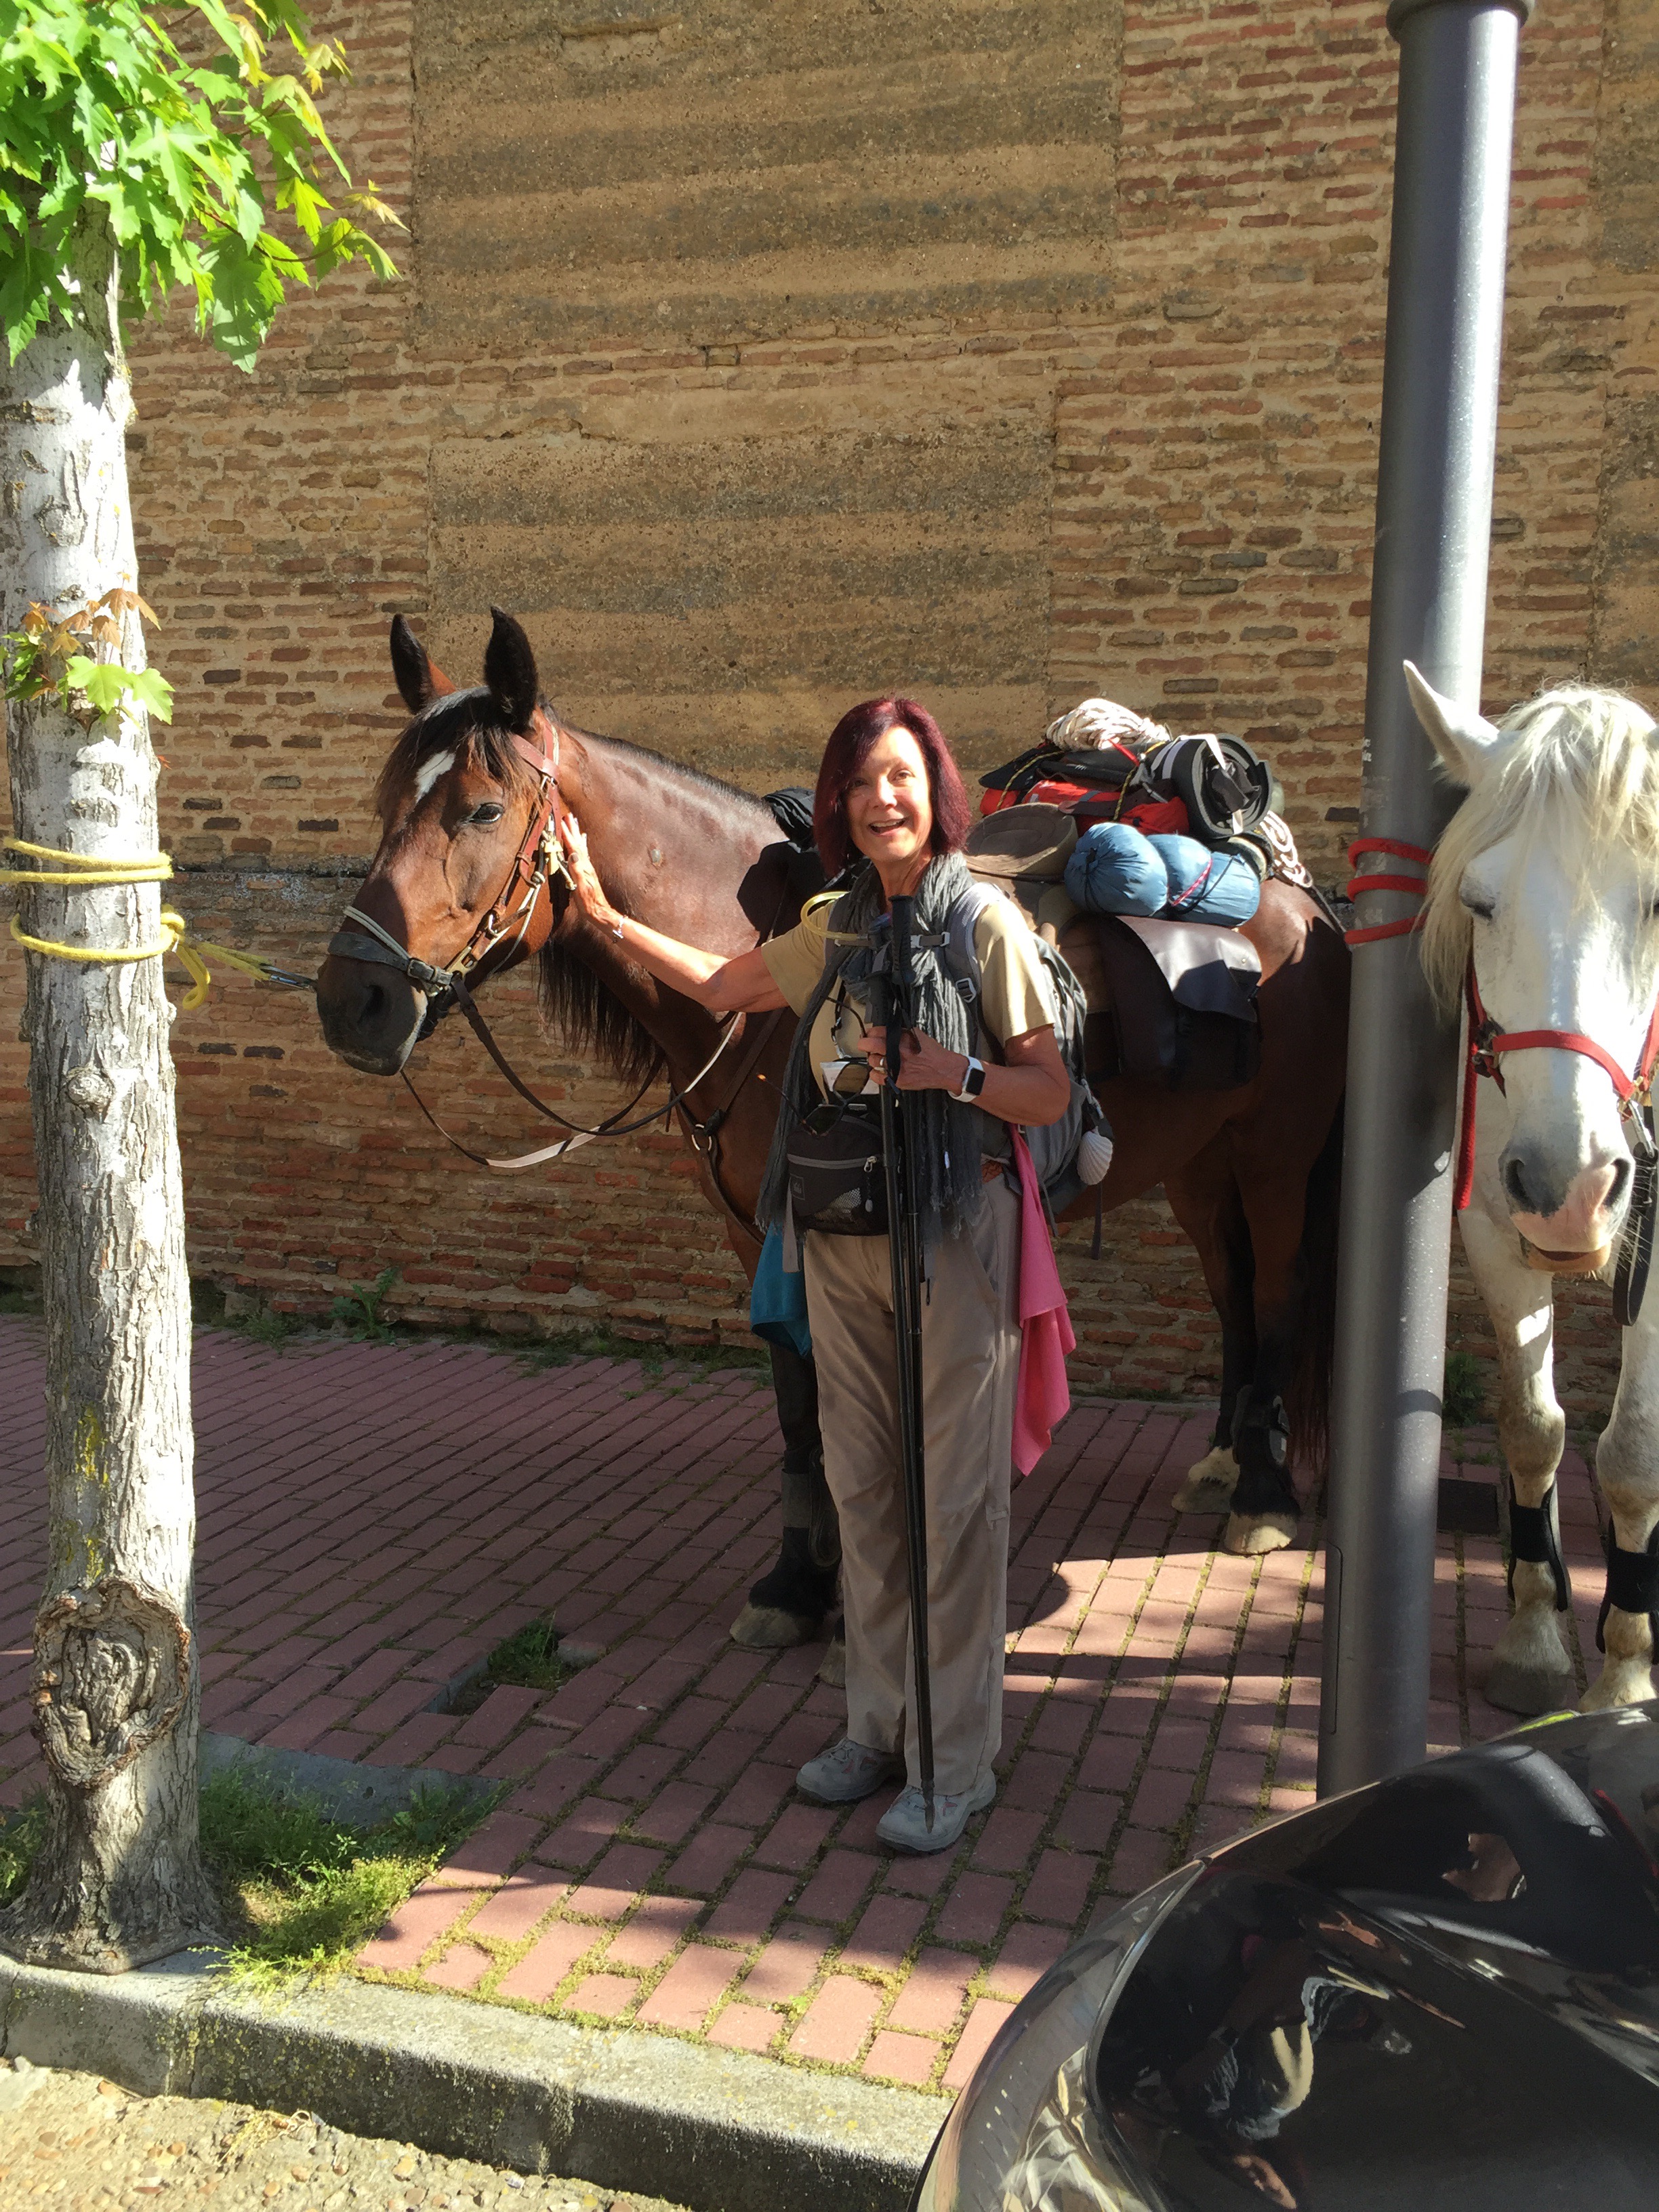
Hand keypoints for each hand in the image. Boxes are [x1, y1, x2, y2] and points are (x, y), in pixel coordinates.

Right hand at [560, 811, 617, 930]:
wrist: (598, 912)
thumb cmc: (588, 902)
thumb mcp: (580, 887)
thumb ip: (576, 870)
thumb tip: (572, 854)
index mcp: (583, 866)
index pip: (573, 847)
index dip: (568, 834)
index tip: (563, 822)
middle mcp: (586, 864)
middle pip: (578, 843)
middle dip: (573, 829)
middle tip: (569, 815)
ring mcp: (587, 867)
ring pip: (580, 846)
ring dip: (577, 834)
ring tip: (574, 822)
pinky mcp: (586, 872)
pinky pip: (583, 853)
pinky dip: (581, 845)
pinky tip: (582, 842)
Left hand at [855, 1026, 968, 1093]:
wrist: (943, 1068)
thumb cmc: (932, 1053)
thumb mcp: (917, 1035)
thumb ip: (901, 1033)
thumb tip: (886, 1031)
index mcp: (902, 1038)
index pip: (877, 1031)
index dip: (869, 1033)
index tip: (868, 1035)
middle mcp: (898, 1051)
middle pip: (870, 1045)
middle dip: (864, 1043)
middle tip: (864, 1044)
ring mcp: (897, 1066)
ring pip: (872, 1060)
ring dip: (872, 1059)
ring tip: (877, 1058)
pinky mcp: (897, 1079)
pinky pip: (877, 1076)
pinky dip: (875, 1073)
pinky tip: (879, 1070)